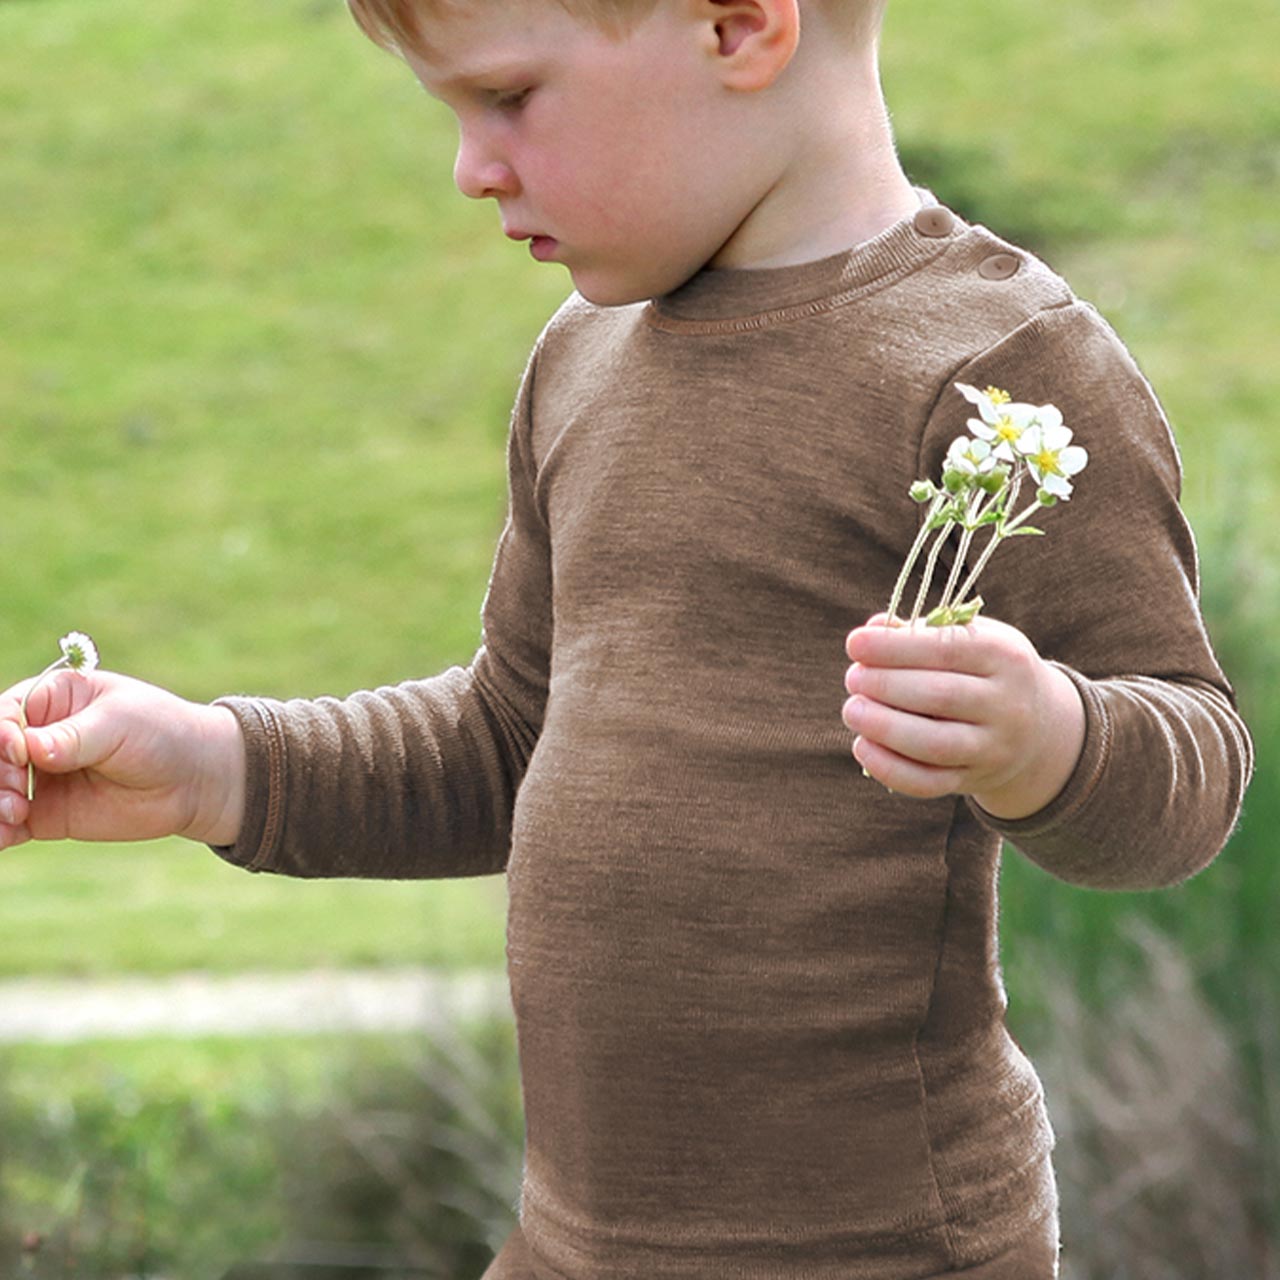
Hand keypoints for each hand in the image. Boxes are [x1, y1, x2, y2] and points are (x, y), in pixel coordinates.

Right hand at [0, 668, 245, 851]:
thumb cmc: (162, 734)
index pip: (3, 715)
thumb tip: (28, 747)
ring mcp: (36, 777)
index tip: (18, 753)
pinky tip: (6, 836)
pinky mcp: (44, 814)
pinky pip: (5, 824)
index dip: (0, 736)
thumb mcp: (120, 725)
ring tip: (15, 813)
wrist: (194, 780)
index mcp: (50, 699)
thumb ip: (72, 737)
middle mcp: (34, 737)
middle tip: (14, 790)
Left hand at [842, 613, 1084, 818]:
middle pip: (939, 696)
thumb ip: (920, 632)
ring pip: (934, 744)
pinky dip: (889, 768)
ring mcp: (993, 748)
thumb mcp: (968, 638)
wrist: (1036, 726)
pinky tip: (863, 746)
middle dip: (884, 686)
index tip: (854, 643)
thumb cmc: (983, 670)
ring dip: (883, 727)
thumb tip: (873, 629)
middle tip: (853, 678)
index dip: (894, 647)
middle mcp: (1007, 704)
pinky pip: (928, 783)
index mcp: (1005, 657)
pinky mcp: (974, 779)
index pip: (945, 649)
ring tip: (852, 710)